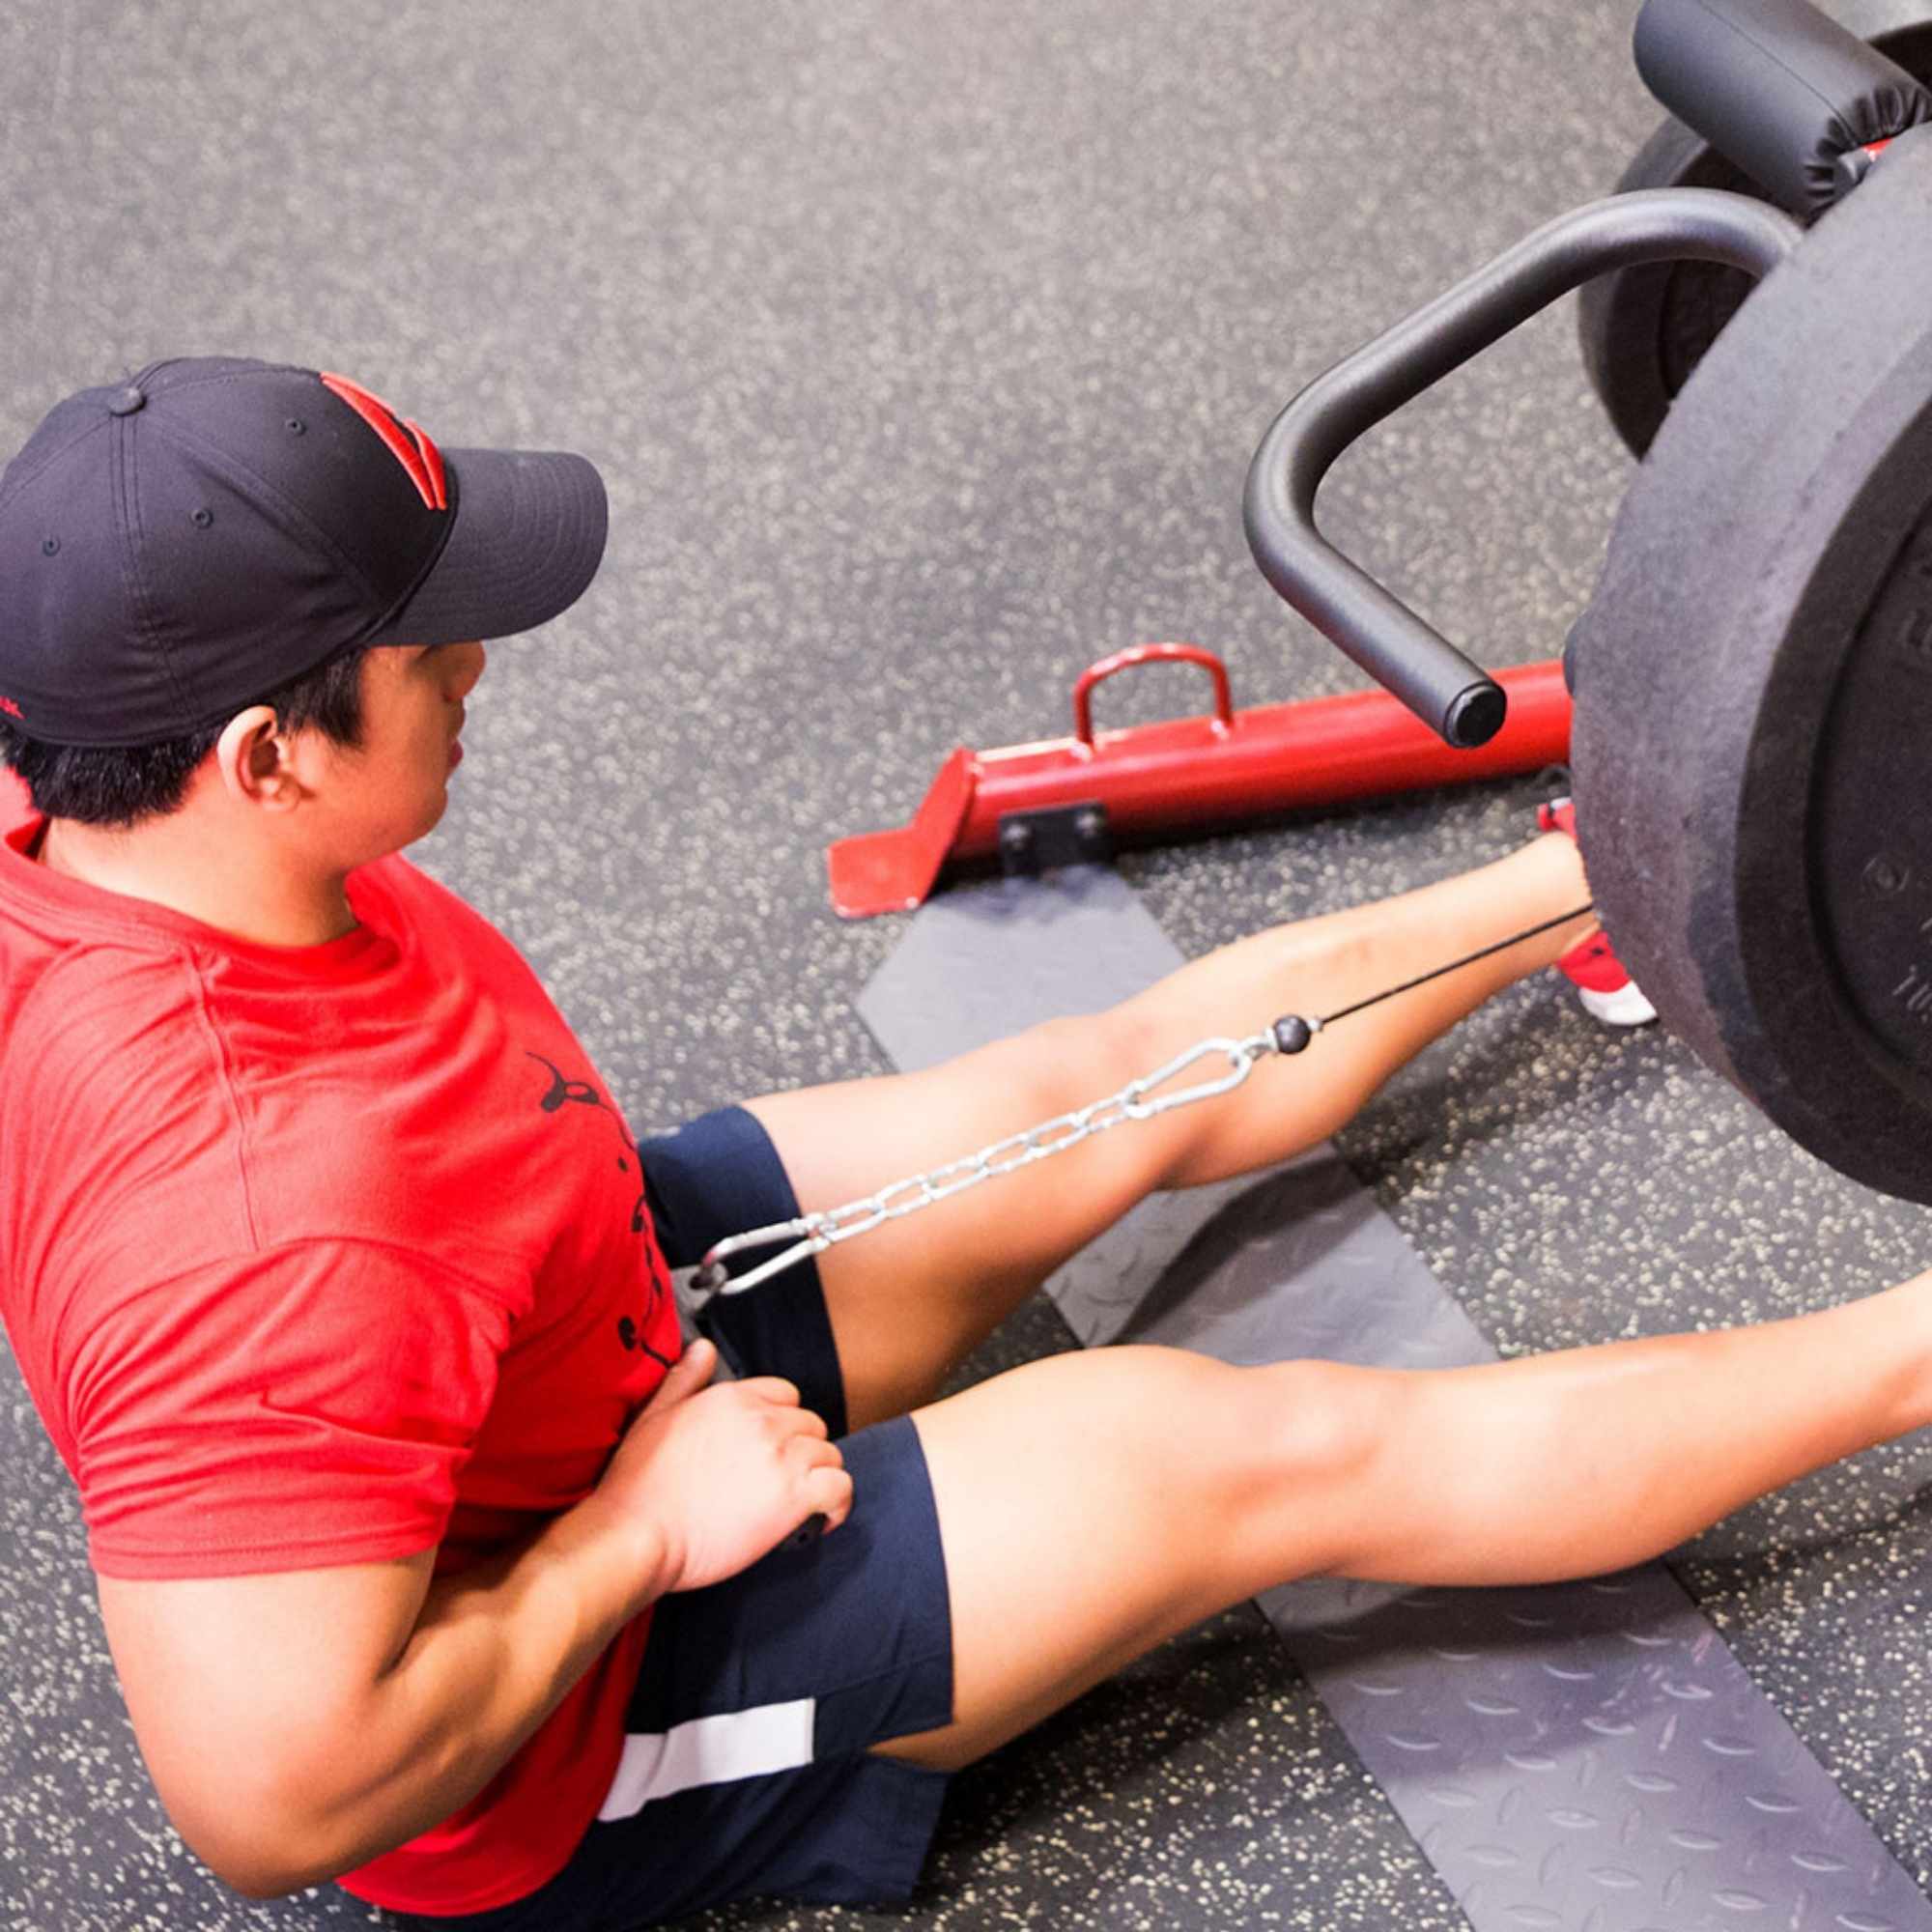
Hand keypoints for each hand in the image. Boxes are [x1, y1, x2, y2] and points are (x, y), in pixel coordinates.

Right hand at [592, 1339, 852, 1593]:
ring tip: (800, 1502)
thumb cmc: (638, 1486)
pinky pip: (840, 1488)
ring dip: (819, 1477)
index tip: (773, 1450)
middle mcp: (763, 1419)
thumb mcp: (653, 1416)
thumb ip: (684, 1379)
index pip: (786, 1394)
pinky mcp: (794, 1495)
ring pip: (830, 1455)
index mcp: (733, 1398)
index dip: (783, 1423)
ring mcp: (781, 1456)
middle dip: (803, 1451)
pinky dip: (838, 1504)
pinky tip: (822, 1519)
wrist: (637, 1534)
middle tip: (784, 1481)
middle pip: (811, 1425)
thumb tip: (704, 1349)